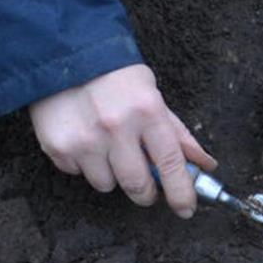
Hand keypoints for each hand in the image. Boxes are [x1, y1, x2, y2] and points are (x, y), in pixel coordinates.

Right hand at [28, 64, 216, 216]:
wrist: (64, 53)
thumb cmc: (115, 74)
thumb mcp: (152, 94)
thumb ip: (177, 132)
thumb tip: (203, 164)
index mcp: (146, 110)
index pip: (170, 164)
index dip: (181, 193)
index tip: (186, 209)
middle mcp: (116, 127)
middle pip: (138, 185)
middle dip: (146, 192)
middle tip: (145, 185)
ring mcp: (84, 139)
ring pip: (106, 184)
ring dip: (111, 174)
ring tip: (106, 146)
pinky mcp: (58, 147)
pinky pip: (78, 174)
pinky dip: (84, 163)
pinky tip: (83, 137)